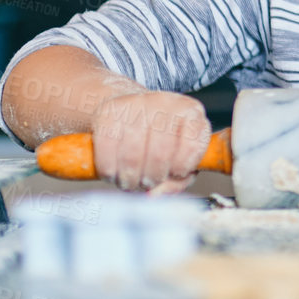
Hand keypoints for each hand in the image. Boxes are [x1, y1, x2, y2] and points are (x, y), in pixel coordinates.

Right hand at [90, 90, 210, 192]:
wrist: (128, 113)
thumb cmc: (159, 140)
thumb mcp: (180, 157)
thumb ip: (178, 180)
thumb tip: (155, 194)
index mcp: (190, 112)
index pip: (192, 145)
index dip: (180, 169)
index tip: (172, 174)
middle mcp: (164, 103)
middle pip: (160, 154)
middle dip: (152, 178)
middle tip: (146, 182)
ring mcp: (135, 104)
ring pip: (132, 156)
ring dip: (130, 179)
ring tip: (130, 179)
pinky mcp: (108, 112)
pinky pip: (106, 152)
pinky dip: (109, 171)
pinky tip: (113, 170)